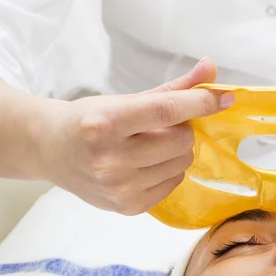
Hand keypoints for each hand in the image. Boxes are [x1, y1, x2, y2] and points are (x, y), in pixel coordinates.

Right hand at [39, 57, 232, 213]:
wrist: (51, 151)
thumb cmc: (88, 120)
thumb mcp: (124, 99)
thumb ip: (172, 88)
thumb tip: (211, 68)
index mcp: (105, 123)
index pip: (167, 111)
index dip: (201, 102)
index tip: (224, 97)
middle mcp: (110, 159)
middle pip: (181, 142)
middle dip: (182, 130)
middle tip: (160, 127)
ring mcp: (120, 188)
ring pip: (182, 164)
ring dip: (176, 151)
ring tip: (148, 147)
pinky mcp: (129, 207)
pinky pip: (174, 184)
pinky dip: (168, 171)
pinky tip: (144, 165)